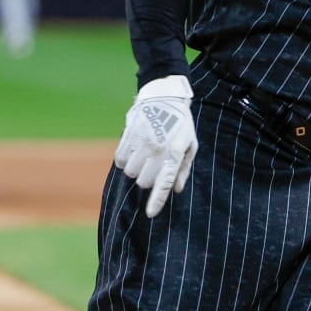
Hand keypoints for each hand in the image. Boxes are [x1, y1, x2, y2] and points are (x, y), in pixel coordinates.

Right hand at [114, 74, 197, 217]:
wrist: (163, 96)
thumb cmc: (180, 124)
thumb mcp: (190, 145)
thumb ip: (183, 169)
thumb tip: (176, 189)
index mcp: (174, 153)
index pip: (164, 183)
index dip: (156, 201)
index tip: (150, 214)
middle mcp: (157, 150)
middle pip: (144, 182)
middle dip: (148, 180)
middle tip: (153, 168)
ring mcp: (141, 143)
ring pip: (130, 172)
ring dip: (136, 170)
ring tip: (144, 158)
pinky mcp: (128, 136)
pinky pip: (120, 160)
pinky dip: (125, 161)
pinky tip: (133, 152)